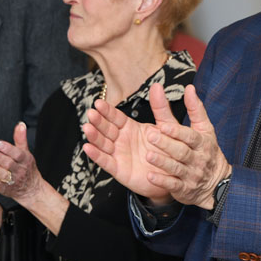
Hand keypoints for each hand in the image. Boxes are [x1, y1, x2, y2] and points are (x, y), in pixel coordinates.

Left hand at [0, 121, 47, 205]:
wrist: (31, 190)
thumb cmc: (27, 168)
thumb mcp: (26, 153)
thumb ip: (21, 139)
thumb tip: (20, 124)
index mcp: (25, 160)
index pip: (17, 153)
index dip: (7, 148)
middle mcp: (20, 170)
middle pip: (9, 164)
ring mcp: (13, 181)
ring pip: (3, 174)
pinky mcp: (6, 189)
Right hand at [82, 87, 174, 202]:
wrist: (173, 175)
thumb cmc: (168, 150)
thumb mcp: (166, 127)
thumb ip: (160, 108)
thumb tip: (158, 85)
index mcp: (130, 128)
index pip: (115, 117)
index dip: (107, 110)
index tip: (99, 102)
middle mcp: (121, 140)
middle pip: (106, 128)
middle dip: (98, 121)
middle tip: (91, 113)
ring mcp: (119, 154)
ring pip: (103, 143)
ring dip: (94, 136)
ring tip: (87, 128)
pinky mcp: (119, 170)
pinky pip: (106, 161)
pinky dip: (96, 155)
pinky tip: (88, 147)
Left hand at [139, 84, 230, 208]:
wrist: (217, 183)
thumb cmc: (207, 151)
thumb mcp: (204, 129)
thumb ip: (195, 109)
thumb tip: (189, 87)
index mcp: (201, 142)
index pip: (190, 136)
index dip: (177, 131)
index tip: (164, 125)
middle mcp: (197, 158)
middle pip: (181, 151)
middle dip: (166, 144)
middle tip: (150, 135)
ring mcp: (191, 175)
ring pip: (176, 168)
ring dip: (162, 162)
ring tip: (148, 155)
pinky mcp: (184, 189)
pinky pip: (173, 185)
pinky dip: (162, 181)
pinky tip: (150, 176)